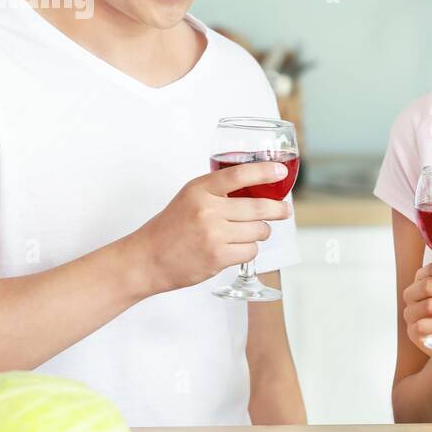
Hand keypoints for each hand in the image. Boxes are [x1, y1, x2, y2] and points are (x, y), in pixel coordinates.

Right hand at [131, 160, 292, 294]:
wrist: (147, 259)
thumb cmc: (170, 229)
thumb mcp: (189, 198)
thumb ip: (217, 191)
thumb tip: (257, 188)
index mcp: (199, 189)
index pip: (239, 174)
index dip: (264, 172)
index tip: (280, 172)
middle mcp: (207, 210)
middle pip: (259, 207)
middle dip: (278, 209)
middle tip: (284, 210)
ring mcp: (213, 235)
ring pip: (259, 231)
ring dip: (260, 233)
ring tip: (251, 233)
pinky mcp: (217, 257)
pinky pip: (251, 251)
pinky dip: (249, 250)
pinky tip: (237, 248)